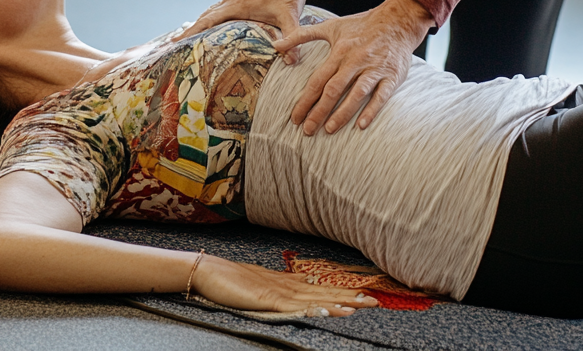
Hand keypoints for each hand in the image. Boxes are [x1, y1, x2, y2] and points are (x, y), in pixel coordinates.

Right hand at [179, 0, 311, 58]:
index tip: (176, 42)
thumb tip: (291, 59)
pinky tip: (209, 28)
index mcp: (237, 5)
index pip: (208, 20)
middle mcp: (231, 0)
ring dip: (198, 25)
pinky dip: (209, 19)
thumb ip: (291, 36)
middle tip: (174, 48)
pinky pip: (218, 9)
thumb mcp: (291, 14)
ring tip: (186, 42)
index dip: (192, 32)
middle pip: (204, 17)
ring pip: (210, 12)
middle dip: (189, 32)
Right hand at [192, 254, 377, 315]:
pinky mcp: (266, 300)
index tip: (366, 293)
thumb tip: (306, 281)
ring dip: (338, 303)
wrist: (207, 270)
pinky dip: (311, 310)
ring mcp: (277, 292)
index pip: (321, 288)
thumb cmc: (233, 278)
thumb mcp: (264, 282)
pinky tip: (326, 312)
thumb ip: (285, 284)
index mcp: (287, 282)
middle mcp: (287, 285)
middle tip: (375, 301)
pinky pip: (293, 307)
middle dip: (349, 297)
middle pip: (324, 293)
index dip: (343, 291)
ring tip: (360, 306)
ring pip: (314, 299)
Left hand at [273, 0, 434, 135]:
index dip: (306, 100)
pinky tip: (361, 125)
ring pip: (357, 94)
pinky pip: (381, 95)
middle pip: (334, 89)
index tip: (295, 118)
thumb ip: (301, 35)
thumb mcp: (330, 26)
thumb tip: (276, 44)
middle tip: (308, 131)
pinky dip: (372, 110)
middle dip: (319, 111)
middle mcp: (356, 61)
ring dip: (343, 113)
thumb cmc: (361, 25)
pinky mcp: (392, 76)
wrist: (397, 21)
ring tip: (329, 129)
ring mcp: (375, 69)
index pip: (318, 80)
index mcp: (340, 51)